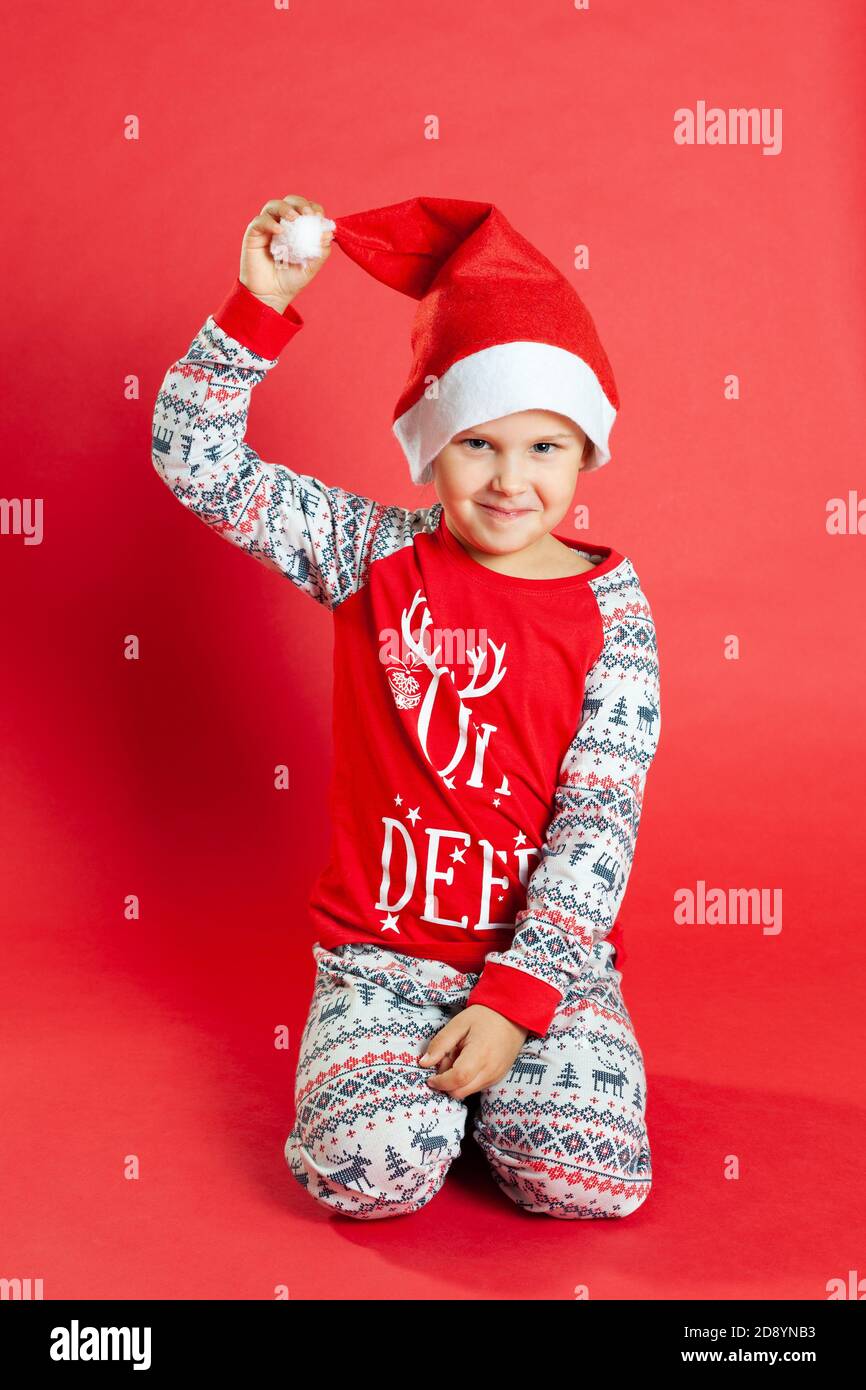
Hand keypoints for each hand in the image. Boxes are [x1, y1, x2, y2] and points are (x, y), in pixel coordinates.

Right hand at [239, 193, 334, 312]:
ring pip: (273, 205)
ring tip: (294, 218)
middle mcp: (282, 224)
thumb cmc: (291, 280)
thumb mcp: (311, 266)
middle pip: (290, 201)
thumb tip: (328, 233)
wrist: (271, 295)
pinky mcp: (254, 233)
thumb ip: (321, 251)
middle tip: (307, 214)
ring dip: (286, 208)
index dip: (314, 209)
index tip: (319, 218)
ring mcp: (267, 227)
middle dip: (301, 204)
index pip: (306, 209)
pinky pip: (260, 221)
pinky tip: (279, 231)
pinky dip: (270, 222)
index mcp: (298, 228)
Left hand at [418, 1005, 529, 1099]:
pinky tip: (467, 1062)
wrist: (511, 1016)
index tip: (430, 1077)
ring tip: (458, 1058)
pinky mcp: (498, 1078)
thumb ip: (440, 1044)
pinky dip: (466, 1081)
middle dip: (446, 1083)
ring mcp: (496, 1076)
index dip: (440, 1082)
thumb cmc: (483, 1017)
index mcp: (479, 1055)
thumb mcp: (458, 1024)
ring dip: (456, 1082)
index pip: (457, 1079)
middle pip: (460, 1092)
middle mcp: (490, 1071)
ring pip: (467, 1092)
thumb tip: (424, 1063)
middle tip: (445, 1062)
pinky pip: (476, 1087)